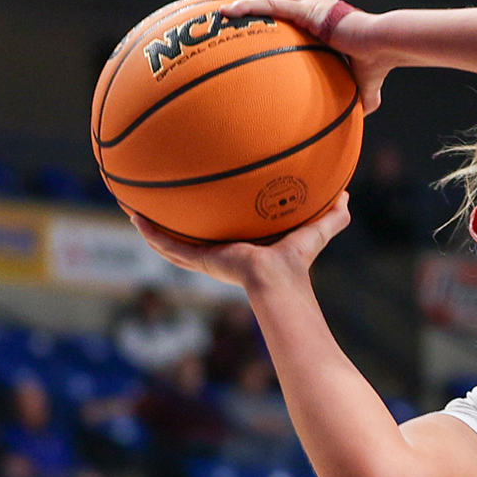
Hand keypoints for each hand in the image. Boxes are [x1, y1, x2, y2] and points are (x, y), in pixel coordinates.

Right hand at [130, 193, 352, 301]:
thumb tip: (348, 195)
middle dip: (168, 219)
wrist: (280, 281)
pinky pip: (167, 245)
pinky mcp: (198, 260)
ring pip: (167, 240)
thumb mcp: (314, 229)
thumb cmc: (298, 262)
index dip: (205, 216)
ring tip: (128, 205)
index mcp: (240, 245)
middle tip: (151, 199)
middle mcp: (218, 251)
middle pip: (186, 234)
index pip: (218, 229)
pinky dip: (149, 232)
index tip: (195, 199)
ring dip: (147, 224)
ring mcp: (205, 257)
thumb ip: (332, 215)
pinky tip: (133, 216)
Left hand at [205, 0, 393, 111]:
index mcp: (321, 17)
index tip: (249, 6)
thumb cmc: (379, 64)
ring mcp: (307, 5)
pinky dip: (246, 5)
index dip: (268, 3)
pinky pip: (268, 5)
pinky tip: (225, 9)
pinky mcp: (307, 9)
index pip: (289, 5)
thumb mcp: (365, 85)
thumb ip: (359, 97)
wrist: (386, 47)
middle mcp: (311, 5)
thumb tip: (361, 118)